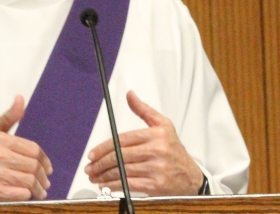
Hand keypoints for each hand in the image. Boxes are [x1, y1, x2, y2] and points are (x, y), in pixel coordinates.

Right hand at [0, 95, 52, 202]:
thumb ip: (8, 117)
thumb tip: (21, 98)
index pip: (33, 149)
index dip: (44, 159)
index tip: (48, 168)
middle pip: (33, 166)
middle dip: (43, 176)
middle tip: (46, 182)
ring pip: (29, 180)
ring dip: (38, 188)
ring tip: (40, 191)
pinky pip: (20, 194)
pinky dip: (26, 195)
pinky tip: (27, 195)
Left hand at [84, 90, 202, 195]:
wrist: (191, 177)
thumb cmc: (175, 151)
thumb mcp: (164, 126)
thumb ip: (144, 110)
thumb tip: (130, 95)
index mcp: (157, 134)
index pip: (124, 139)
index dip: (104, 147)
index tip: (92, 153)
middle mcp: (157, 150)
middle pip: (121, 156)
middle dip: (100, 163)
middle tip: (89, 166)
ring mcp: (157, 169)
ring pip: (123, 171)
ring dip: (104, 175)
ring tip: (93, 176)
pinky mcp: (156, 185)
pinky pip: (129, 184)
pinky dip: (114, 185)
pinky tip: (105, 184)